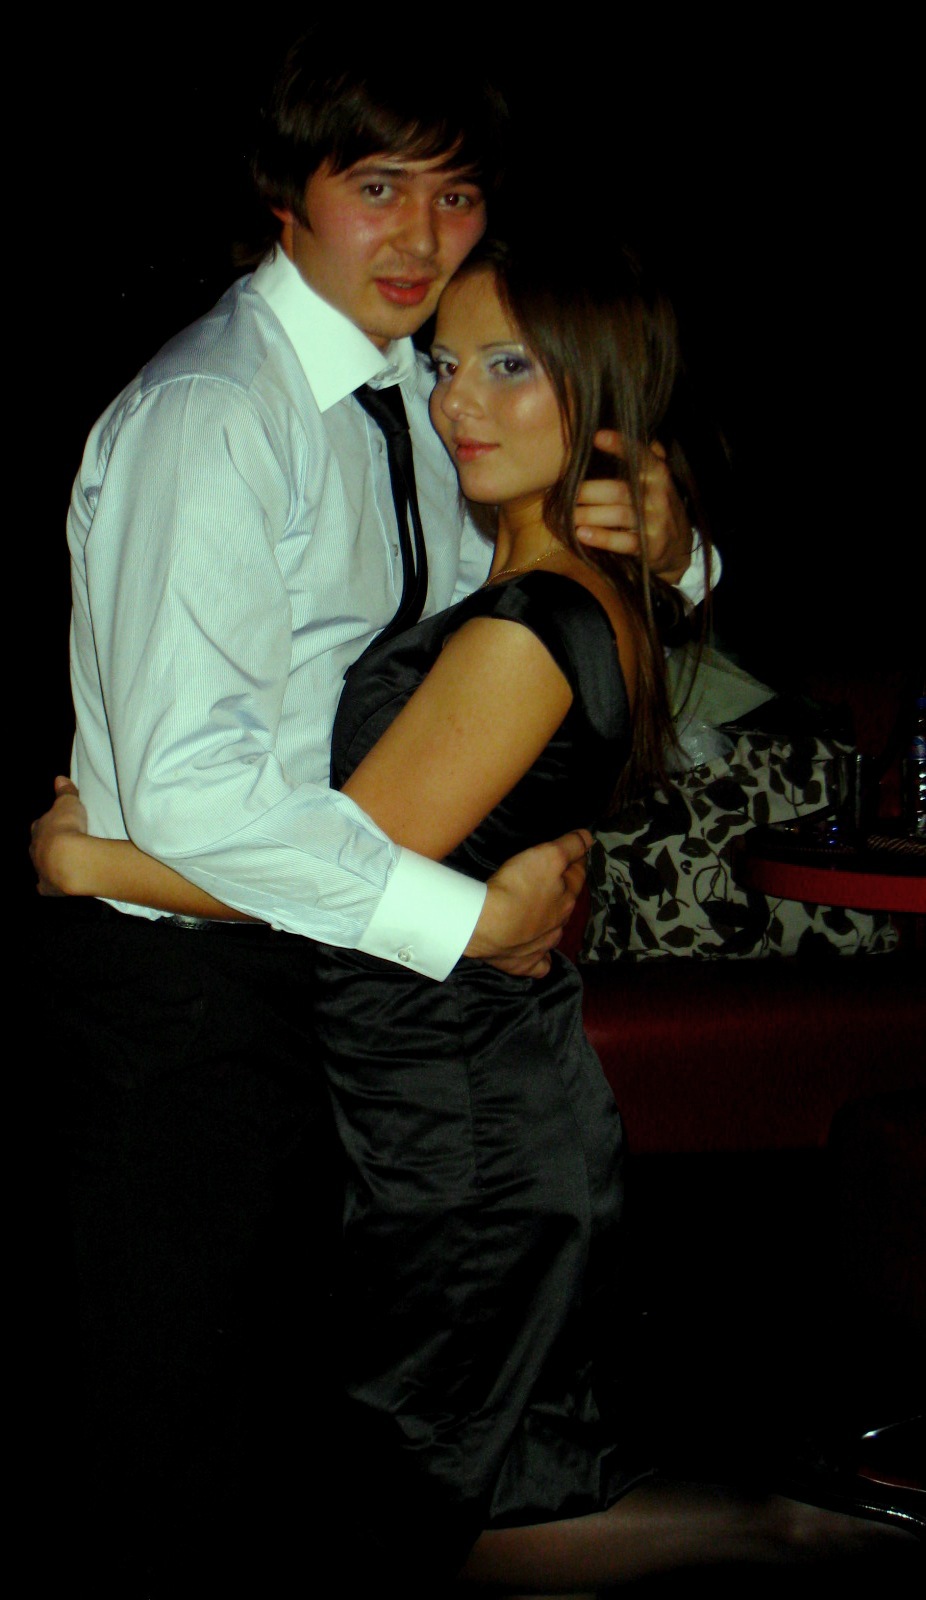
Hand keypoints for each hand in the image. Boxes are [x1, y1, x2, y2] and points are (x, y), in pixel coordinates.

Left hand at [30, 776, 87, 895]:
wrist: (68, 858)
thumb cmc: (67, 827)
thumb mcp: (68, 804)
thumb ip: (65, 792)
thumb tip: (59, 778)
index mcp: (38, 829)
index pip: (41, 825)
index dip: (49, 825)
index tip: (58, 824)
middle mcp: (34, 849)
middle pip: (38, 846)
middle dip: (46, 845)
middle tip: (61, 844)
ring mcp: (40, 869)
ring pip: (40, 865)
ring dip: (49, 864)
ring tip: (63, 863)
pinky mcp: (47, 887)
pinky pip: (45, 886)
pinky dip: (49, 885)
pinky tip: (54, 886)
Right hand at [464, 829, 591, 977]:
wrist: (486, 925)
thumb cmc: (517, 886)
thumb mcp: (546, 855)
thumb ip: (570, 846)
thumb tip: (589, 838)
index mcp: (566, 898)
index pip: (577, 876)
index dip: (577, 861)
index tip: (575, 852)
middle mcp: (559, 924)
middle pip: (566, 904)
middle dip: (563, 892)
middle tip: (551, 881)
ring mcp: (543, 946)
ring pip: (554, 934)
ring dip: (551, 923)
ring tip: (540, 914)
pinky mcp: (525, 964)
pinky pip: (539, 965)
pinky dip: (540, 959)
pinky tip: (536, 954)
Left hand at [575, 432, 691, 583]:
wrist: (679, 547)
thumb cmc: (655, 507)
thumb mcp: (654, 482)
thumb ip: (637, 462)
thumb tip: (601, 436)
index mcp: (657, 475)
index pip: (640, 456)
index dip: (619, 445)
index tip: (596, 436)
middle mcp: (659, 496)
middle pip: (619, 490)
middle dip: (588, 491)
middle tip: (563, 492)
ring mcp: (656, 522)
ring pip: (618, 515)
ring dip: (588, 515)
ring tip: (566, 516)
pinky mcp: (651, 547)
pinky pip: (623, 542)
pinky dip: (601, 538)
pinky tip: (581, 534)